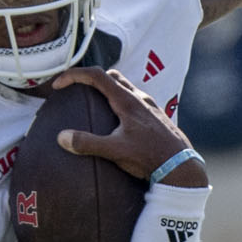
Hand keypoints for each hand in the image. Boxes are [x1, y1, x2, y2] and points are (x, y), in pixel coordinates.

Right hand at [46, 68, 206, 186]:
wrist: (182, 166)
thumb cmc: (149, 157)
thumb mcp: (115, 151)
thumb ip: (87, 143)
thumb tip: (61, 137)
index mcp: (127, 101)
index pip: (96, 75)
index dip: (74, 75)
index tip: (59, 85)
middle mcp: (139, 98)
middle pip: (111, 76)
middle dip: (90, 78)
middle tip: (76, 90)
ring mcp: (150, 107)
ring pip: (125, 88)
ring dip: (108, 90)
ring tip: (96, 106)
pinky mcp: (157, 117)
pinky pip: (136, 101)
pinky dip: (121, 102)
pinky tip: (119, 123)